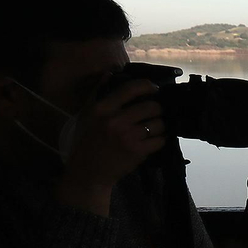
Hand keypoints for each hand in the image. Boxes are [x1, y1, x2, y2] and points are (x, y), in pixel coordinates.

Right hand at [59, 79, 166, 194]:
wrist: (88, 173)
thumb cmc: (86, 142)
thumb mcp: (86, 115)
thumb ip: (98, 93)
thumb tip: (110, 73)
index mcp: (102, 109)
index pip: (131, 89)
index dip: (148, 86)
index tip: (154, 88)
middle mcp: (115, 121)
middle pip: (151, 106)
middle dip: (158, 109)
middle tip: (157, 112)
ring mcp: (128, 137)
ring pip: (158, 123)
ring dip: (160, 125)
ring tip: (156, 127)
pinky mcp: (137, 152)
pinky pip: (160, 140)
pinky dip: (161, 139)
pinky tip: (156, 139)